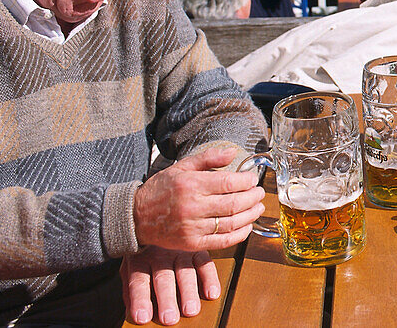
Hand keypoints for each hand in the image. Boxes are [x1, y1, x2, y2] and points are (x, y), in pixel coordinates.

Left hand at [122, 246, 219, 325]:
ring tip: (190, 310)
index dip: (140, 300)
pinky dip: (209, 278)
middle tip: (169, 318)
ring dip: (189, 292)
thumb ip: (131, 289)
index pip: (138, 281)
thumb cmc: (142, 251)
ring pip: (185, 272)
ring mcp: (180, 250)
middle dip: (166, 299)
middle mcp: (160, 254)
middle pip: (163, 278)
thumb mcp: (130, 266)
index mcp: (139, 259)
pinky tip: (211, 293)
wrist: (156, 218)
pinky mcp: (197, 248)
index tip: (142, 317)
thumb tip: (130, 313)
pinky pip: (205, 262)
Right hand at [134, 147, 264, 252]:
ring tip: (258, 208)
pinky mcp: (191, 243)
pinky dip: (239, 235)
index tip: (253, 179)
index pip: (229, 183)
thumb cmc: (161, 189)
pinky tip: (247, 226)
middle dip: (253, 198)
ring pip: (231, 223)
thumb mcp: (181, 166)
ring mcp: (192, 227)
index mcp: (191, 185)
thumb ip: (208, 158)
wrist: (136, 216)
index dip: (247, 181)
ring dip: (250, 215)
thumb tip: (232, 152)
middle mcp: (192, 207)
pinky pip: (222, 241)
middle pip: (233, 203)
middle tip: (260, 193)